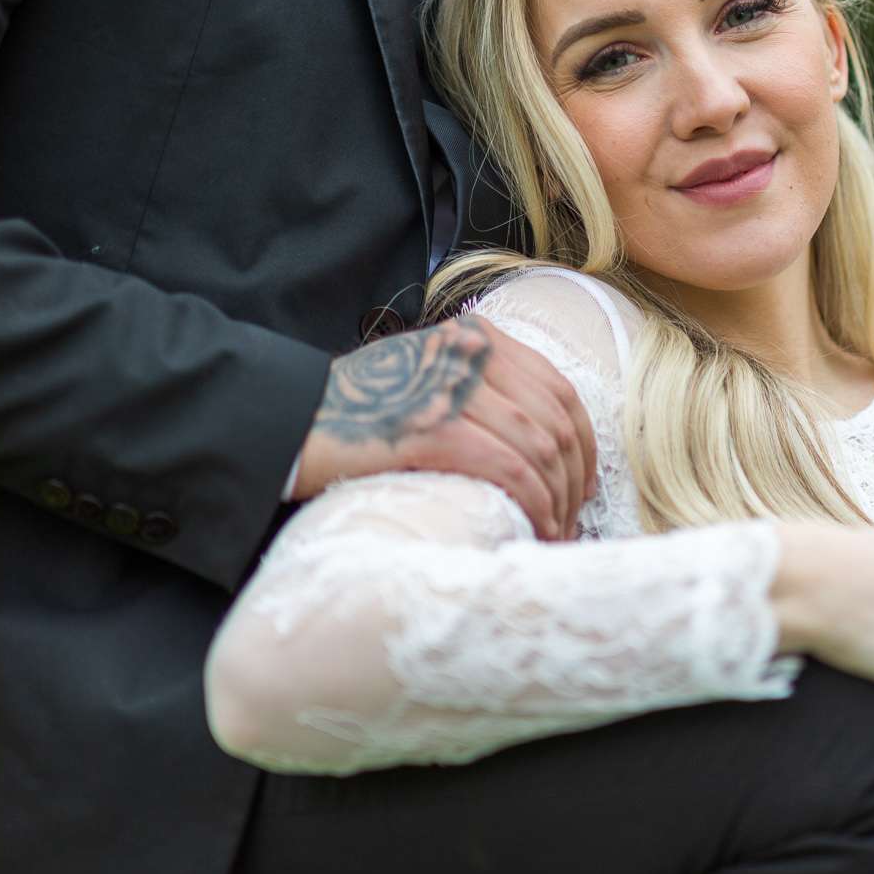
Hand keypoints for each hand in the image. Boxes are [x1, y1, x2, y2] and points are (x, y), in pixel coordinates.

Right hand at [293, 315, 597, 539]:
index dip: (583, 444)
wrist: (290, 419)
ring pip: (539, 448)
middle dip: (572, 481)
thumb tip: (542, 444)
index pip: (559, 389)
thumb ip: (481, 388)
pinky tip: (528, 531)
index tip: (582, 485)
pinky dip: (529, 505)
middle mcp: (472, 353)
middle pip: (556, 421)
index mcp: (477, 337)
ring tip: (548, 536)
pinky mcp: (432, 429)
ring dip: (555, 501)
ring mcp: (452, 388)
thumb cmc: (360, 410)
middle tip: (568, 522)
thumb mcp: (428, 375)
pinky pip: (507, 469)